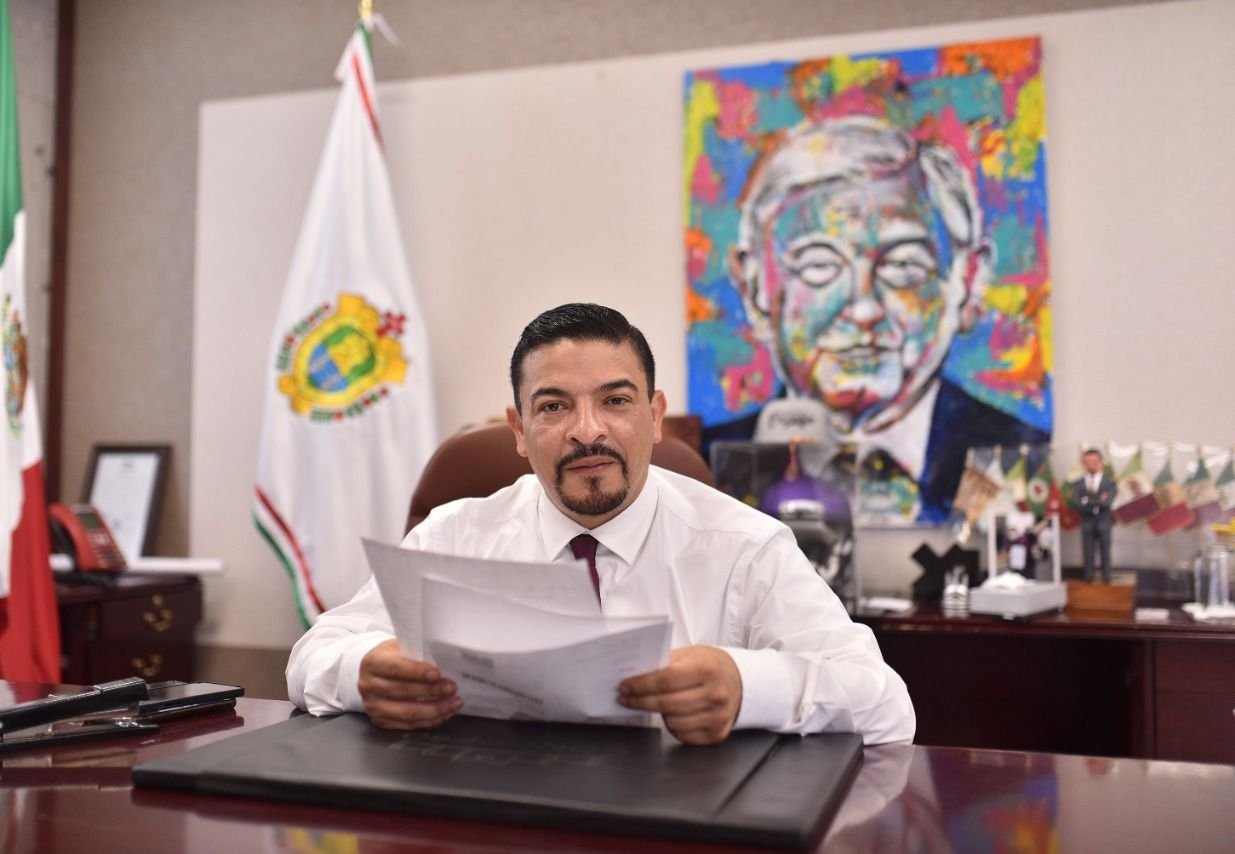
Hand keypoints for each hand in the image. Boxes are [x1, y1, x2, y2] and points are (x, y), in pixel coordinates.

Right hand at [357, 638, 462, 729]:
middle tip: (452, 688)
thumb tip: (444, 662)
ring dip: (435, 709)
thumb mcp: (400, 646)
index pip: (395, 668)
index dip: (417, 672)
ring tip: (454, 702)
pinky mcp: (381, 721)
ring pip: (407, 713)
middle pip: (403, 692)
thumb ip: (417, 653)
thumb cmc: (393, 657)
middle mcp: (369, 686)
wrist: (374, 672)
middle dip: (432, 691)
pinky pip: (409, 725)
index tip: (437, 674)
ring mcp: (374, 706)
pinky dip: (429, 720)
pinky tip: (444, 713)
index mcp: (373, 662)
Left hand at [617, 646, 741, 744]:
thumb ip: (665, 663)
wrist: (741, 681)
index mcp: (707, 670)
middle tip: (625, 698)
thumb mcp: (690, 654)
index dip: (641, 685)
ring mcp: (718, 717)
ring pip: (673, 723)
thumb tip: (635, 673)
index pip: (666, 680)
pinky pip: (683, 735)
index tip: (624, 686)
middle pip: (667, 704)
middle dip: (641, 701)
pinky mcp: (717, 734)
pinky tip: (672, 714)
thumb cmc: (710, 665)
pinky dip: (672, 726)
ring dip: (658, 714)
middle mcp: (715, 694)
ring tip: (655, 703)